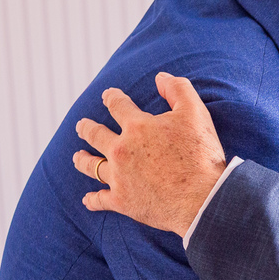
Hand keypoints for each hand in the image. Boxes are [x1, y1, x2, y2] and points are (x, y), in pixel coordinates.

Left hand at [73, 72, 227, 236]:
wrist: (202, 199)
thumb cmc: (201, 155)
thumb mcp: (196, 113)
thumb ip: (178, 89)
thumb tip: (160, 77)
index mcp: (137, 127)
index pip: (118, 106)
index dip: (112, 98)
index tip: (107, 95)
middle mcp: (122, 150)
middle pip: (96, 135)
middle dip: (87, 128)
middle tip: (81, 126)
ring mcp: (119, 177)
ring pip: (92, 166)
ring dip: (83, 161)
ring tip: (77, 158)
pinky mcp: (122, 202)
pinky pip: (101, 200)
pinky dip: (93, 200)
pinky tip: (88, 200)